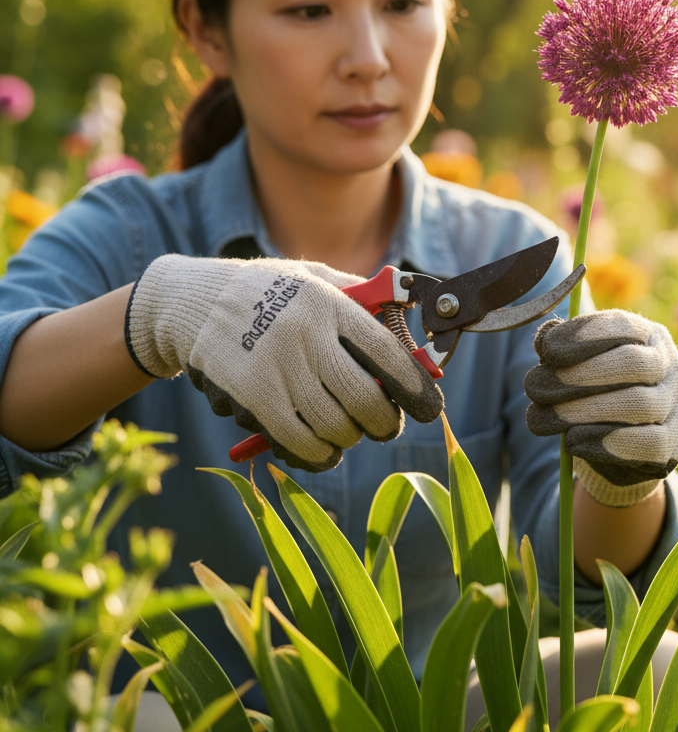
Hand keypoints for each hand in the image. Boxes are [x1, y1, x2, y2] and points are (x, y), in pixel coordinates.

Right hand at [125, 255, 443, 471]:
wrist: (191, 301)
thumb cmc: (266, 290)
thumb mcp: (313, 276)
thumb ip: (360, 295)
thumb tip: (411, 315)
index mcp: (329, 302)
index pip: (386, 350)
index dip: (415, 386)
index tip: (431, 407)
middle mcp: (305, 333)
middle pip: (364, 398)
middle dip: (385, 423)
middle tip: (387, 427)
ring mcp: (276, 365)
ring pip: (333, 426)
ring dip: (349, 439)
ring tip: (349, 434)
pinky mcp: (249, 395)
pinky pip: (296, 441)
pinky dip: (317, 455)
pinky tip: (323, 451)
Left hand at [525, 310, 677, 506]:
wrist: (618, 452)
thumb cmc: (593, 395)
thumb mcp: (576, 366)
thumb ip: (560, 349)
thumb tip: (545, 339)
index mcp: (648, 336)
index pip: (621, 326)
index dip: (582, 335)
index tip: (546, 350)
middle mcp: (670, 366)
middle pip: (632, 363)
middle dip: (577, 376)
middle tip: (532, 387)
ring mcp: (676, 406)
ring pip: (638, 404)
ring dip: (582, 411)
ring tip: (540, 419)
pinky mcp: (673, 446)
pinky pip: (646, 443)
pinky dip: (604, 442)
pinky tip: (571, 442)